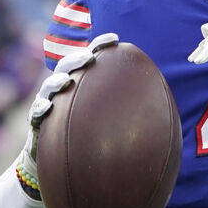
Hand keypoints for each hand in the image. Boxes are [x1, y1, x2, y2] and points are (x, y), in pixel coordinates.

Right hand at [14, 33, 118, 197]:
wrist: (62, 169)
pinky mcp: (36, 124)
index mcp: (86, 87)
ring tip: (67, 80)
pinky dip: (40, 108)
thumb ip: (134, 115)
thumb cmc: (93, 143)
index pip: (94, 61)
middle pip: (69, 67)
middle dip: (78, 58)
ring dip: (57, 80)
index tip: (116, 39)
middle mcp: (66, 92)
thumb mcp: (113, 126)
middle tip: (90, 57)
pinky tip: (47, 107)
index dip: (102, 46)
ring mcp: (50, 106)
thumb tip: (171, 111)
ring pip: (50, 87)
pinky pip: (36, 114)